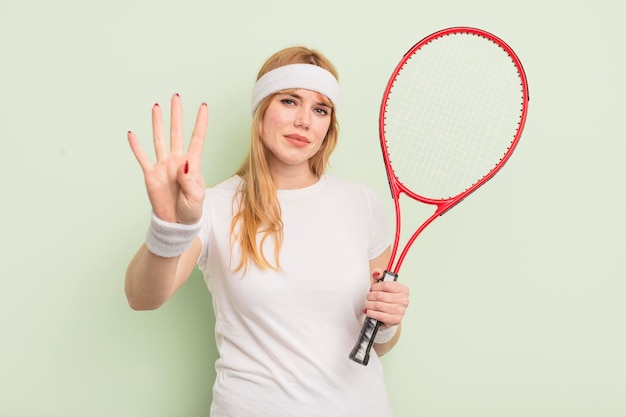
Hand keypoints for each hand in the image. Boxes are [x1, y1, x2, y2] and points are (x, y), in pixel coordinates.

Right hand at [127, 94, 207, 223]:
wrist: (176, 223)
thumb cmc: (191, 210)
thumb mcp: (195, 197)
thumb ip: (190, 180)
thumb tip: (183, 162)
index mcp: (192, 165)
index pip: (197, 139)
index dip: (201, 123)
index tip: (204, 106)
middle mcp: (177, 161)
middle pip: (176, 133)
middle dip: (177, 115)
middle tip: (176, 97)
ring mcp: (163, 166)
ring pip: (159, 139)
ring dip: (157, 123)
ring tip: (156, 107)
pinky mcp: (150, 175)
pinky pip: (142, 158)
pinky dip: (136, 146)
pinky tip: (132, 134)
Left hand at [365, 268, 409, 326]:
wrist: (390, 315)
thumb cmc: (387, 299)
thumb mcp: (383, 286)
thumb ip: (379, 276)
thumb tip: (376, 272)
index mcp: (403, 289)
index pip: (386, 285)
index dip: (375, 287)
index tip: (372, 289)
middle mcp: (404, 300)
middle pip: (380, 296)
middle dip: (370, 296)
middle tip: (368, 297)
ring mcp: (400, 311)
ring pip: (378, 305)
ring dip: (369, 305)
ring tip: (367, 304)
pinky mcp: (395, 320)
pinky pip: (379, 315)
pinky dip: (371, 313)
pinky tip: (369, 311)